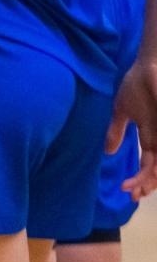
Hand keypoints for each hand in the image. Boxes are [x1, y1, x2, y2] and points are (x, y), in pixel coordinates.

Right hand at [111, 53, 156, 198]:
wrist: (151, 68)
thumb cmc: (137, 86)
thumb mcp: (122, 110)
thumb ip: (116, 130)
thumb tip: (108, 152)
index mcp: (150, 137)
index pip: (149, 165)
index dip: (140, 180)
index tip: (126, 190)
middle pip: (156, 170)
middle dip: (145, 184)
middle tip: (131, 192)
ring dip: (151, 179)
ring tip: (137, 186)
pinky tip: (151, 172)